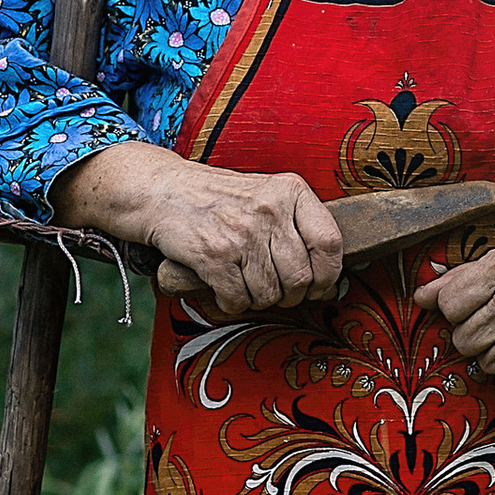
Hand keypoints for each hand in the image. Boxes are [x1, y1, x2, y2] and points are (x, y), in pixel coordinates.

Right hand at [51, 138, 344, 318]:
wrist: (163, 191)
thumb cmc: (219, 199)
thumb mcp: (266, 194)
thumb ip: (298, 226)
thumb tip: (331, 280)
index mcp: (290, 190)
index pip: (329, 243)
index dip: (327, 275)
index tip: (318, 286)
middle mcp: (269, 209)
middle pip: (300, 278)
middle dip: (288, 295)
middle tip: (274, 290)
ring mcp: (242, 233)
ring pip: (270, 294)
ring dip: (257, 299)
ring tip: (243, 283)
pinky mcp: (214, 256)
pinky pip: (238, 300)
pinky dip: (231, 303)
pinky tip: (223, 288)